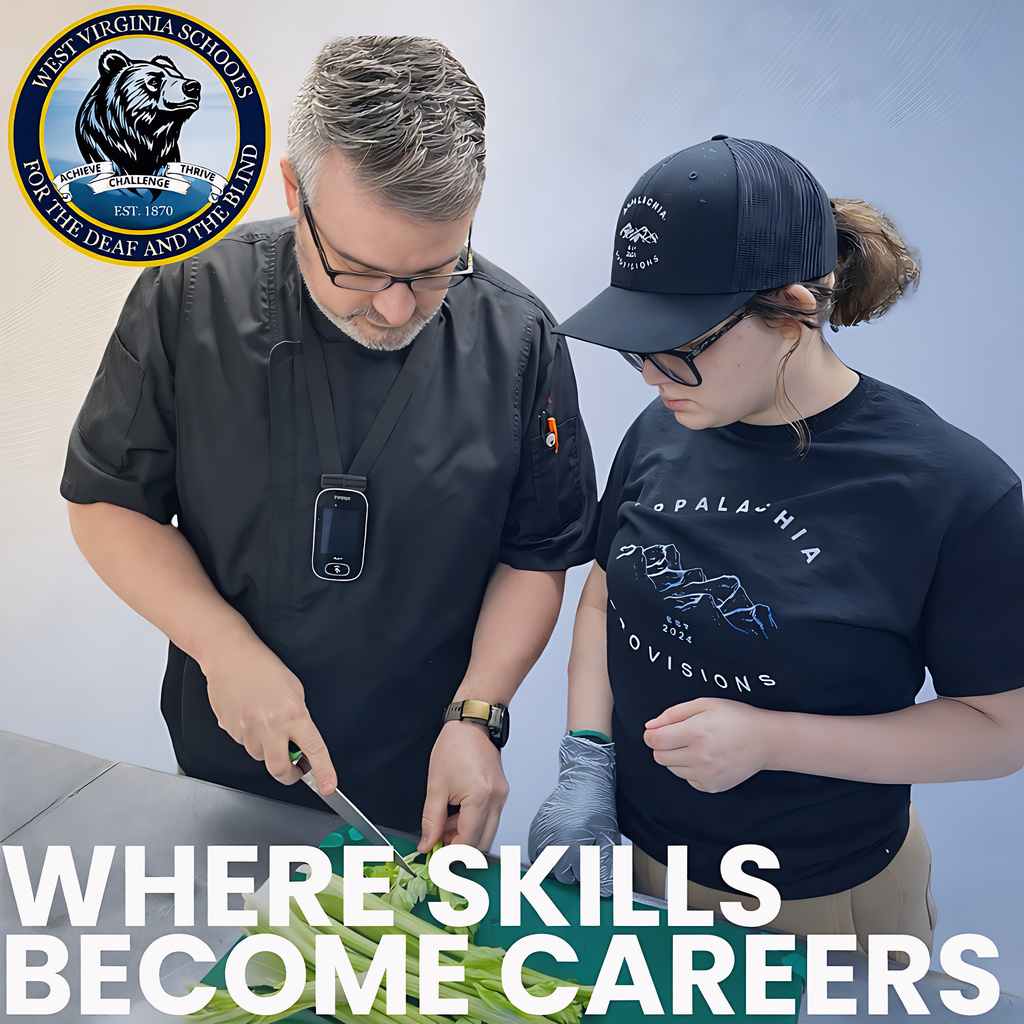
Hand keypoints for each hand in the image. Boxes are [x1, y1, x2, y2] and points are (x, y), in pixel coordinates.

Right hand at [201, 632, 336, 795]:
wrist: (230, 656)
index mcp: (293, 713)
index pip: (314, 749)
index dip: (324, 771)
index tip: (328, 786)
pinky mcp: (230, 729)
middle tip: (295, 768)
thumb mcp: (294, 689)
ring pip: (260, 756)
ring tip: (266, 723)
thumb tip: (299, 741)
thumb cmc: (264, 667)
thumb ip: (299, 718)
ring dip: (267, 749)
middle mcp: (270, 724)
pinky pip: (244, 744)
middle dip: (290, 775)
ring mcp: (247, 729)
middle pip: (280, 769)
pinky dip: (250, 737)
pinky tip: (249, 716)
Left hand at [418, 720, 508, 851]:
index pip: (468, 841)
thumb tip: (428, 842)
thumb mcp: (436, 786)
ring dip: (467, 835)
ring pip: (488, 831)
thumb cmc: (455, 746)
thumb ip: (431, 820)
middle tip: (440, 843)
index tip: (437, 857)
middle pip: (482, 842)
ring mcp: (502, 796)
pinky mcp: (501, 792)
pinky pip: (490, 817)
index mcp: (480, 798)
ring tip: (446, 824)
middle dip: (461, 847)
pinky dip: (474, 822)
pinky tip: (457, 814)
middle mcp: (496, 799)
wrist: (471, 724)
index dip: (451, 854)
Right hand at [528, 734, 617, 894]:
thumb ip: (604, 866)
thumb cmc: (596, 802)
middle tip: (584, 862)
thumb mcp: (607, 837)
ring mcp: (542, 833)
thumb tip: (604, 888)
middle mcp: (552, 841)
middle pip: (558, 874)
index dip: (585, 880)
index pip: (574, 880)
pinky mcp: (536, 827)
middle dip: (571, 873)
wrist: (584, 777)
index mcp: (571, 846)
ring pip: (544, 864)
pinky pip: (537, 849)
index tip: (593, 875)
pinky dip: (547, 852)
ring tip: (572, 852)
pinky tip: (562, 843)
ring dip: (557, 864)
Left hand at [644, 697, 774, 792]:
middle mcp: (700, 757)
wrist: (765, 740)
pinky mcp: (711, 786)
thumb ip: (673, 714)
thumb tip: (650, 726)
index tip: (656, 731)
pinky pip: (687, 779)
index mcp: (696, 732)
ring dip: (677, 758)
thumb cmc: (735, 718)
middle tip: (679, 736)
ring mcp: (706, 775)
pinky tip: (706, 758)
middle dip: (663, 746)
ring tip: (697, 746)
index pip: (655, 741)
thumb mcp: (704, 704)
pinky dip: (690, 769)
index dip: (651, 734)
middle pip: (660, 757)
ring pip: (672, 769)